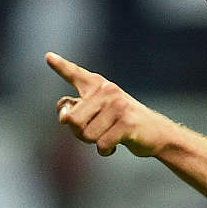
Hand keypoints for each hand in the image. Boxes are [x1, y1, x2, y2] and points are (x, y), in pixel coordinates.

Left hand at [46, 52, 174, 156]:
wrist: (158, 133)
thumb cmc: (122, 123)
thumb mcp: (98, 114)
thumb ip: (75, 112)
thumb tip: (64, 118)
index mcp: (99, 86)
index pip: (76, 75)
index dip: (61, 66)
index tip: (48, 57)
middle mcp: (107, 91)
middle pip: (72, 120)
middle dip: (79, 133)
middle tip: (96, 133)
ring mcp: (118, 106)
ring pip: (86, 135)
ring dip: (95, 143)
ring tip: (109, 137)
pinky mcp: (127, 123)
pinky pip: (102, 144)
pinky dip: (105, 150)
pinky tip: (115, 146)